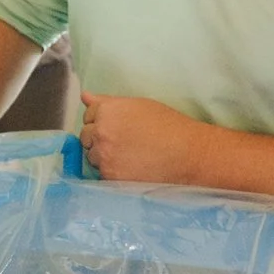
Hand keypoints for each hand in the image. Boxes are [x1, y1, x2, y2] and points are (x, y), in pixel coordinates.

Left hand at [79, 93, 209, 185]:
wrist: (188, 154)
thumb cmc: (169, 126)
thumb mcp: (139, 105)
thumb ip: (108, 102)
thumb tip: (85, 97)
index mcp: (107, 110)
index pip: (88, 115)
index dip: (102, 121)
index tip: (117, 128)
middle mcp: (101, 131)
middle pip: (86, 137)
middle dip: (98, 139)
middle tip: (123, 144)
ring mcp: (104, 155)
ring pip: (92, 157)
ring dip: (104, 157)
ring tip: (129, 157)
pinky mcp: (110, 176)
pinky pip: (102, 174)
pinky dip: (113, 173)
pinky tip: (131, 168)